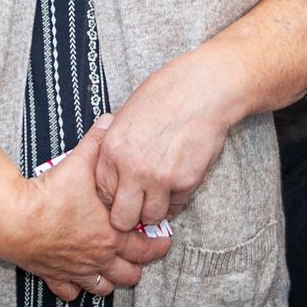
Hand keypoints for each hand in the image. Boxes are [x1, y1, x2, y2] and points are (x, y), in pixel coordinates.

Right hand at [0, 115, 171, 301]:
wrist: (15, 219)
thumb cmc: (50, 194)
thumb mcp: (79, 162)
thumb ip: (98, 141)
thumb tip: (111, 121)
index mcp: (112, 234)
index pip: (147, 247)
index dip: (159, 243)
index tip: (163, 237)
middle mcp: (98, 257)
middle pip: (131, 274)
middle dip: (139, 265)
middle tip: (142, 255)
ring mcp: (76, 270)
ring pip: (104, 288)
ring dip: (111, 280)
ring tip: (114, 268)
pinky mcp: (54, 275)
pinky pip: (70, 292)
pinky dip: (75, 288)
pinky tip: (76, 278)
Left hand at [93, 54, 237, 231]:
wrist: (202, 89)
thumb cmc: (166, 94)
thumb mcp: (126, 115)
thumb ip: (117, 146)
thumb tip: (114, 170)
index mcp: (113, 149)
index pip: (103, 193)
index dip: (114, 196)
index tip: (124, 194)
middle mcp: (132, 169)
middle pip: (122, 218)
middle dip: (129, 216)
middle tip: (139, 206)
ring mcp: (160, 178)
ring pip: (151, 217)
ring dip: (155, 210)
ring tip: (160, 195)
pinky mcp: (185, 182)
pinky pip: (177, 205)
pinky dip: (176, 200)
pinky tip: (178, 182)